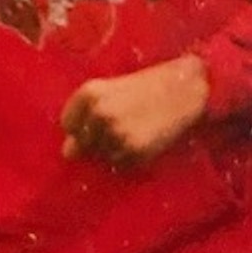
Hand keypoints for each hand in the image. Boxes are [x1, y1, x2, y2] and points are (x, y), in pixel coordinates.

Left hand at [60, 55, 210, 166]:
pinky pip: (122, 165)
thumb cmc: (146, 87)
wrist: (184, 88)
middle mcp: (99, 113)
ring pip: (102, 157)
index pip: (68, 125)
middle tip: (120, 129)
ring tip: (133, 134)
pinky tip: (142, 143)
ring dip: (114, 151)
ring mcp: (117, 133)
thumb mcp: (109, 91)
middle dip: (97, 142)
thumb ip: (85, 116)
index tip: (96, 124)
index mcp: (89, 93)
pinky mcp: (136, 150)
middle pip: (84, 144)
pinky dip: (129, 159)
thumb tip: (67, 153)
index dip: (81, 128)